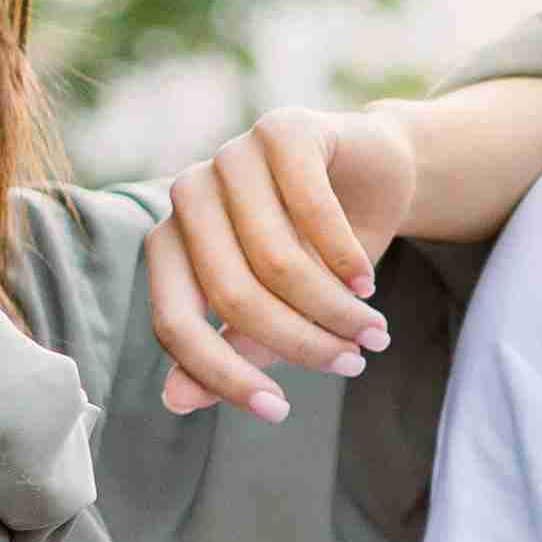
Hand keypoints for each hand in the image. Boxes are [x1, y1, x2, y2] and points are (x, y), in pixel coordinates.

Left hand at [145, 108, 413, 422]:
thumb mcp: (276, 308)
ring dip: (331, 306)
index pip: (174, 323)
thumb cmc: (316, 252)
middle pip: (231, 295)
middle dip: (299, 341)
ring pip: (274, 259)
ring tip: (372, 331)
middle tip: (352, 364)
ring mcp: (231, 157)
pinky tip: (366, 282)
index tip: (278, 412)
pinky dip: (344, 257)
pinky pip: (309, 209)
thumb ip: (232, 347)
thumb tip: (174, 401)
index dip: (220, 375)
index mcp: (169, 243)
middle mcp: (187, 196)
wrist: (373, 177)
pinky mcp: (281, 130)